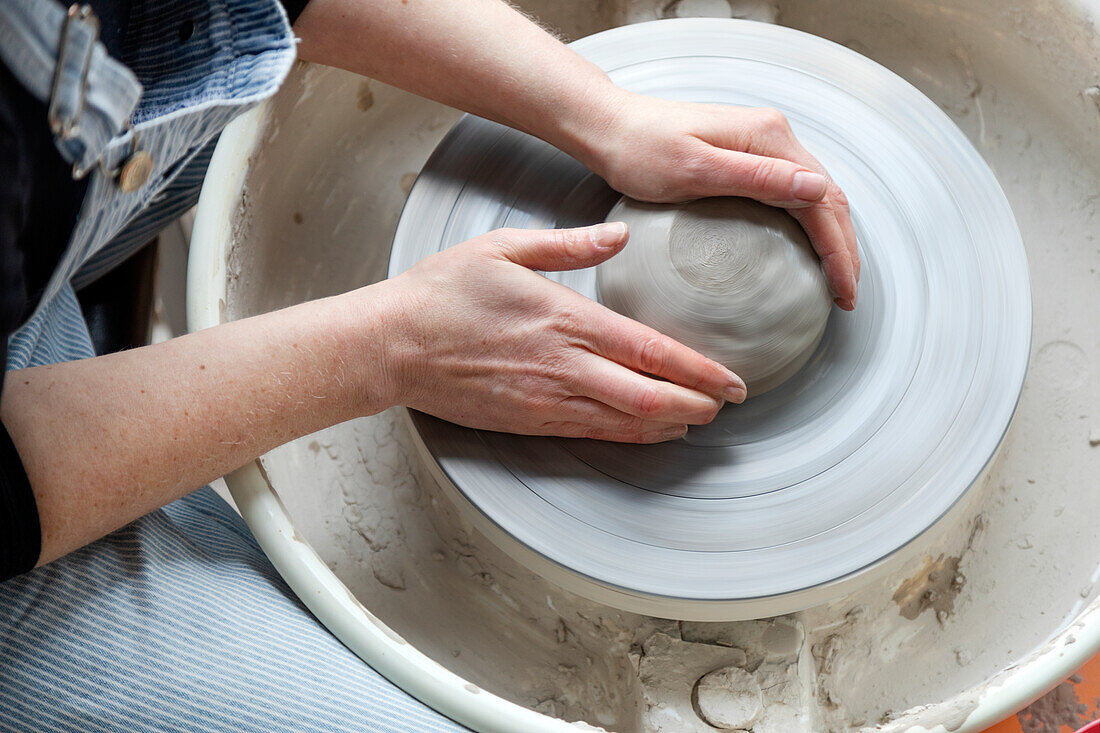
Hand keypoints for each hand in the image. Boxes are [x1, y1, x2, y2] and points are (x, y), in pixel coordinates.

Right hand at [378, 223, 744, 442]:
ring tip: (700, 419)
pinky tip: (650, 432)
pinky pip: (592, 433)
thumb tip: (620, 234)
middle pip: (649, 398)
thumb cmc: (442, 292)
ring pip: (625, 424)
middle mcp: (562, 366)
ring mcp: (546, 400)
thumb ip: (570, 244)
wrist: (392, 345)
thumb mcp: (504, 248)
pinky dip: (630, 436)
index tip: (731, 379)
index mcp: (564, 318)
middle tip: (728, 404)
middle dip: (697, 405)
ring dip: (670, 425)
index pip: (649, 351)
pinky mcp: (528, 421)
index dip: (698, 370)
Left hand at [581, 91, 859, 309]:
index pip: (823, 200)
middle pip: (828, 197)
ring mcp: (762, 144)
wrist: (609, 127)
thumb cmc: (640, 150)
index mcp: (769, 138)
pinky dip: (808, 225)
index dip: (839, 249)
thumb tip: (817, 189)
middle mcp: (774, 136)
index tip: (844, 290)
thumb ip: (757, 178)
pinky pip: (791, 194)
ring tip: (836, 279)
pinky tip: (806, 250)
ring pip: (814, 196)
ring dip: (832, 237)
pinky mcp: (746, 155)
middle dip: (844, 248)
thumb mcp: (695, 170)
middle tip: (848, 295)